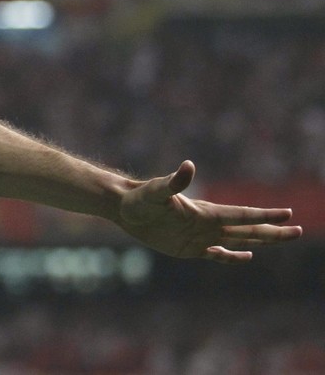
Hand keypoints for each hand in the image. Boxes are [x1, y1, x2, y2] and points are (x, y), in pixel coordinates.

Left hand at [117, 160, 302, 262]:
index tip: (288, 213)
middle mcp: (208, 224)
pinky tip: (246, 256)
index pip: (241, 215)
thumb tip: (188, 166)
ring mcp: (200, 236)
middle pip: (248, 229)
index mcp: (205, 212)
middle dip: (273, 230)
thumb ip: (174, 182)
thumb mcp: (157, 191)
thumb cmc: (140, 198)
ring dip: (261, 240)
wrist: (125, 208)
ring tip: (283, 237)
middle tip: (299, 230)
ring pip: (238, 240)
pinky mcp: (189, 248)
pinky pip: (216, 255)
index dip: (264, 215)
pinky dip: (231, 257)